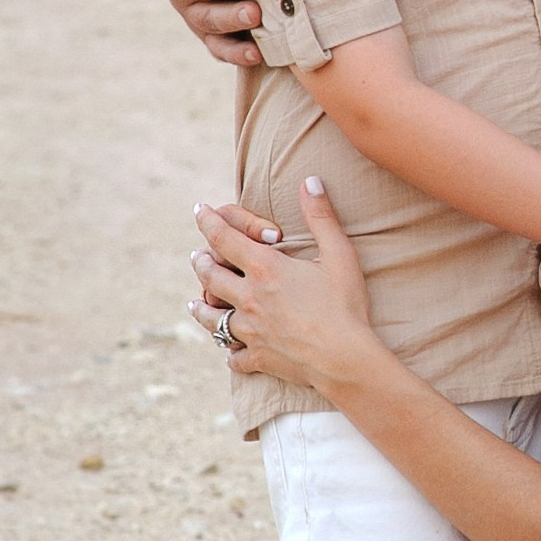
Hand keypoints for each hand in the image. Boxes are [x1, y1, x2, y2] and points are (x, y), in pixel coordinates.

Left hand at [192, 181, 382, 397]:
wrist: (344, 359)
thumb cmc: (345, 306)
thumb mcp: (339, 254)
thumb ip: (321, 217)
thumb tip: (310, 181)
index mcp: (265, 269)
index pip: (223, 238)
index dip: (208, 221)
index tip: (199, 210)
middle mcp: (248, 298)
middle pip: (209, 276)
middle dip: (201, 262)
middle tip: (196, 257)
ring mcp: (249, 330)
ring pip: (211, 318)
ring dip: (201, 307)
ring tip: (194, 302)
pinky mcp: (257, 357)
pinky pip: (233, 355)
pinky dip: (230, 351)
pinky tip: (229, 350)